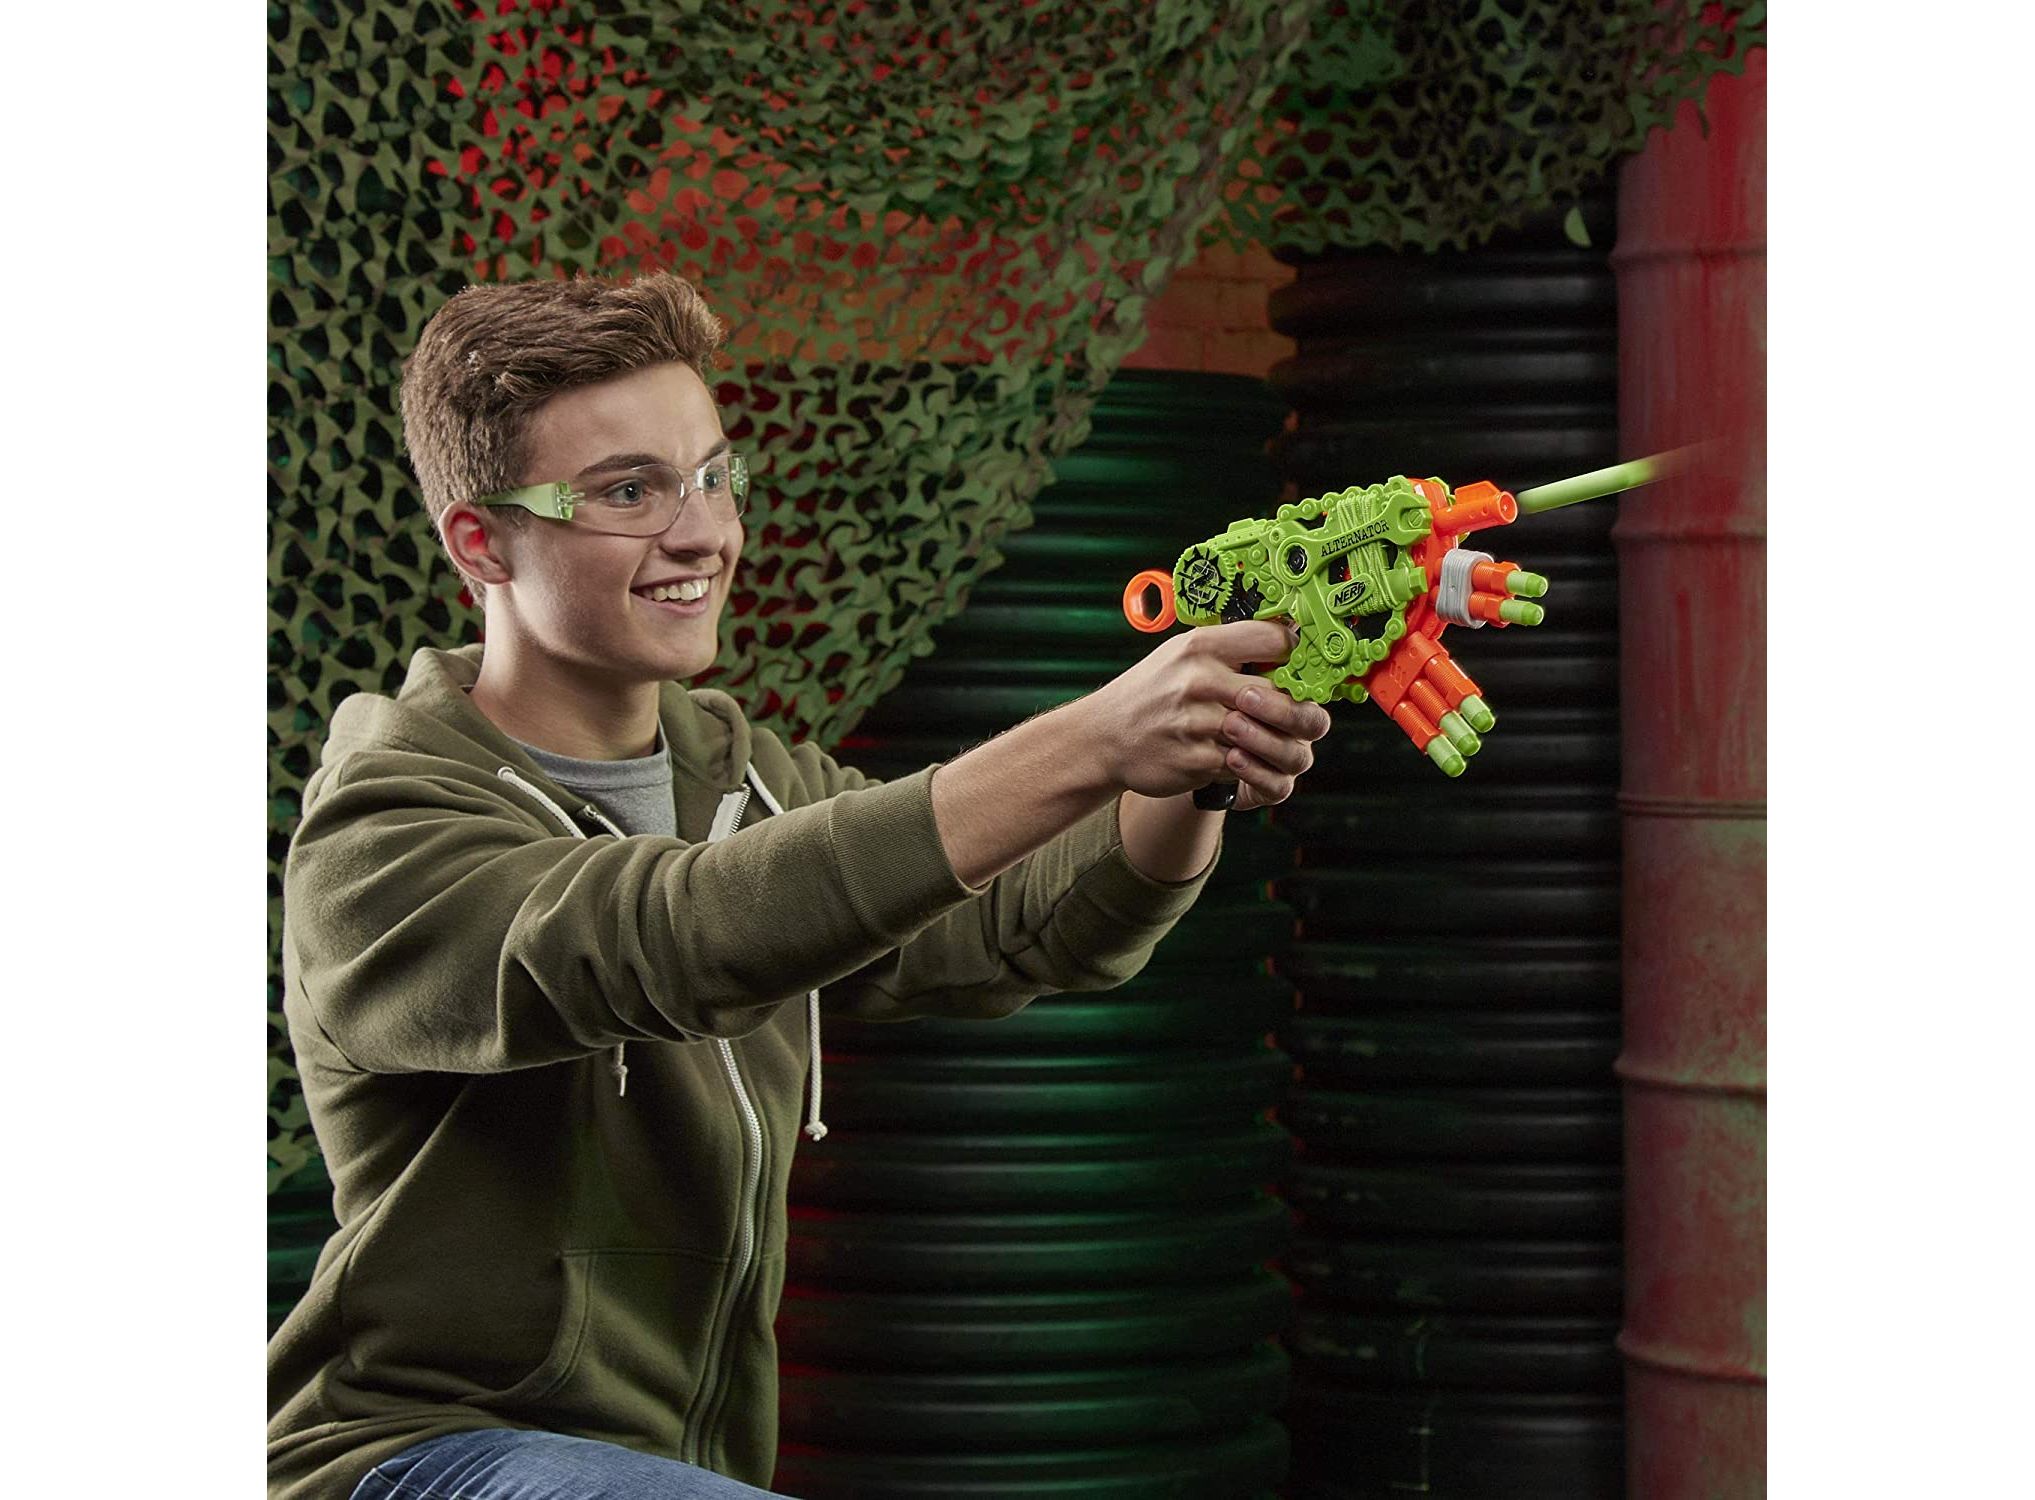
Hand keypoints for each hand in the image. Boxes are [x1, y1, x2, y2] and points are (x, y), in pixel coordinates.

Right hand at [1087, 619, 1331, 810]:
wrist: (1104, 737)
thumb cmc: (1151, 691)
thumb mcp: (1182, 653)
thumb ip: (1231, 648)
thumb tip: (1289, 642)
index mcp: (1202, 646)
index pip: (1275, 639)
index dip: (1297, 652)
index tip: (1301, 664)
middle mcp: (1201, 681)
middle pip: (1282, 696)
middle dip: (1297, 710)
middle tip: (1298, 716)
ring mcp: (1200, 724)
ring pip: (1269, 736)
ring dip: (1274, 742)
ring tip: (1272, 740)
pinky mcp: (1198, 761)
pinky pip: (1246, 765)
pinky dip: (1249, 764)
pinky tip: (1241, 757)